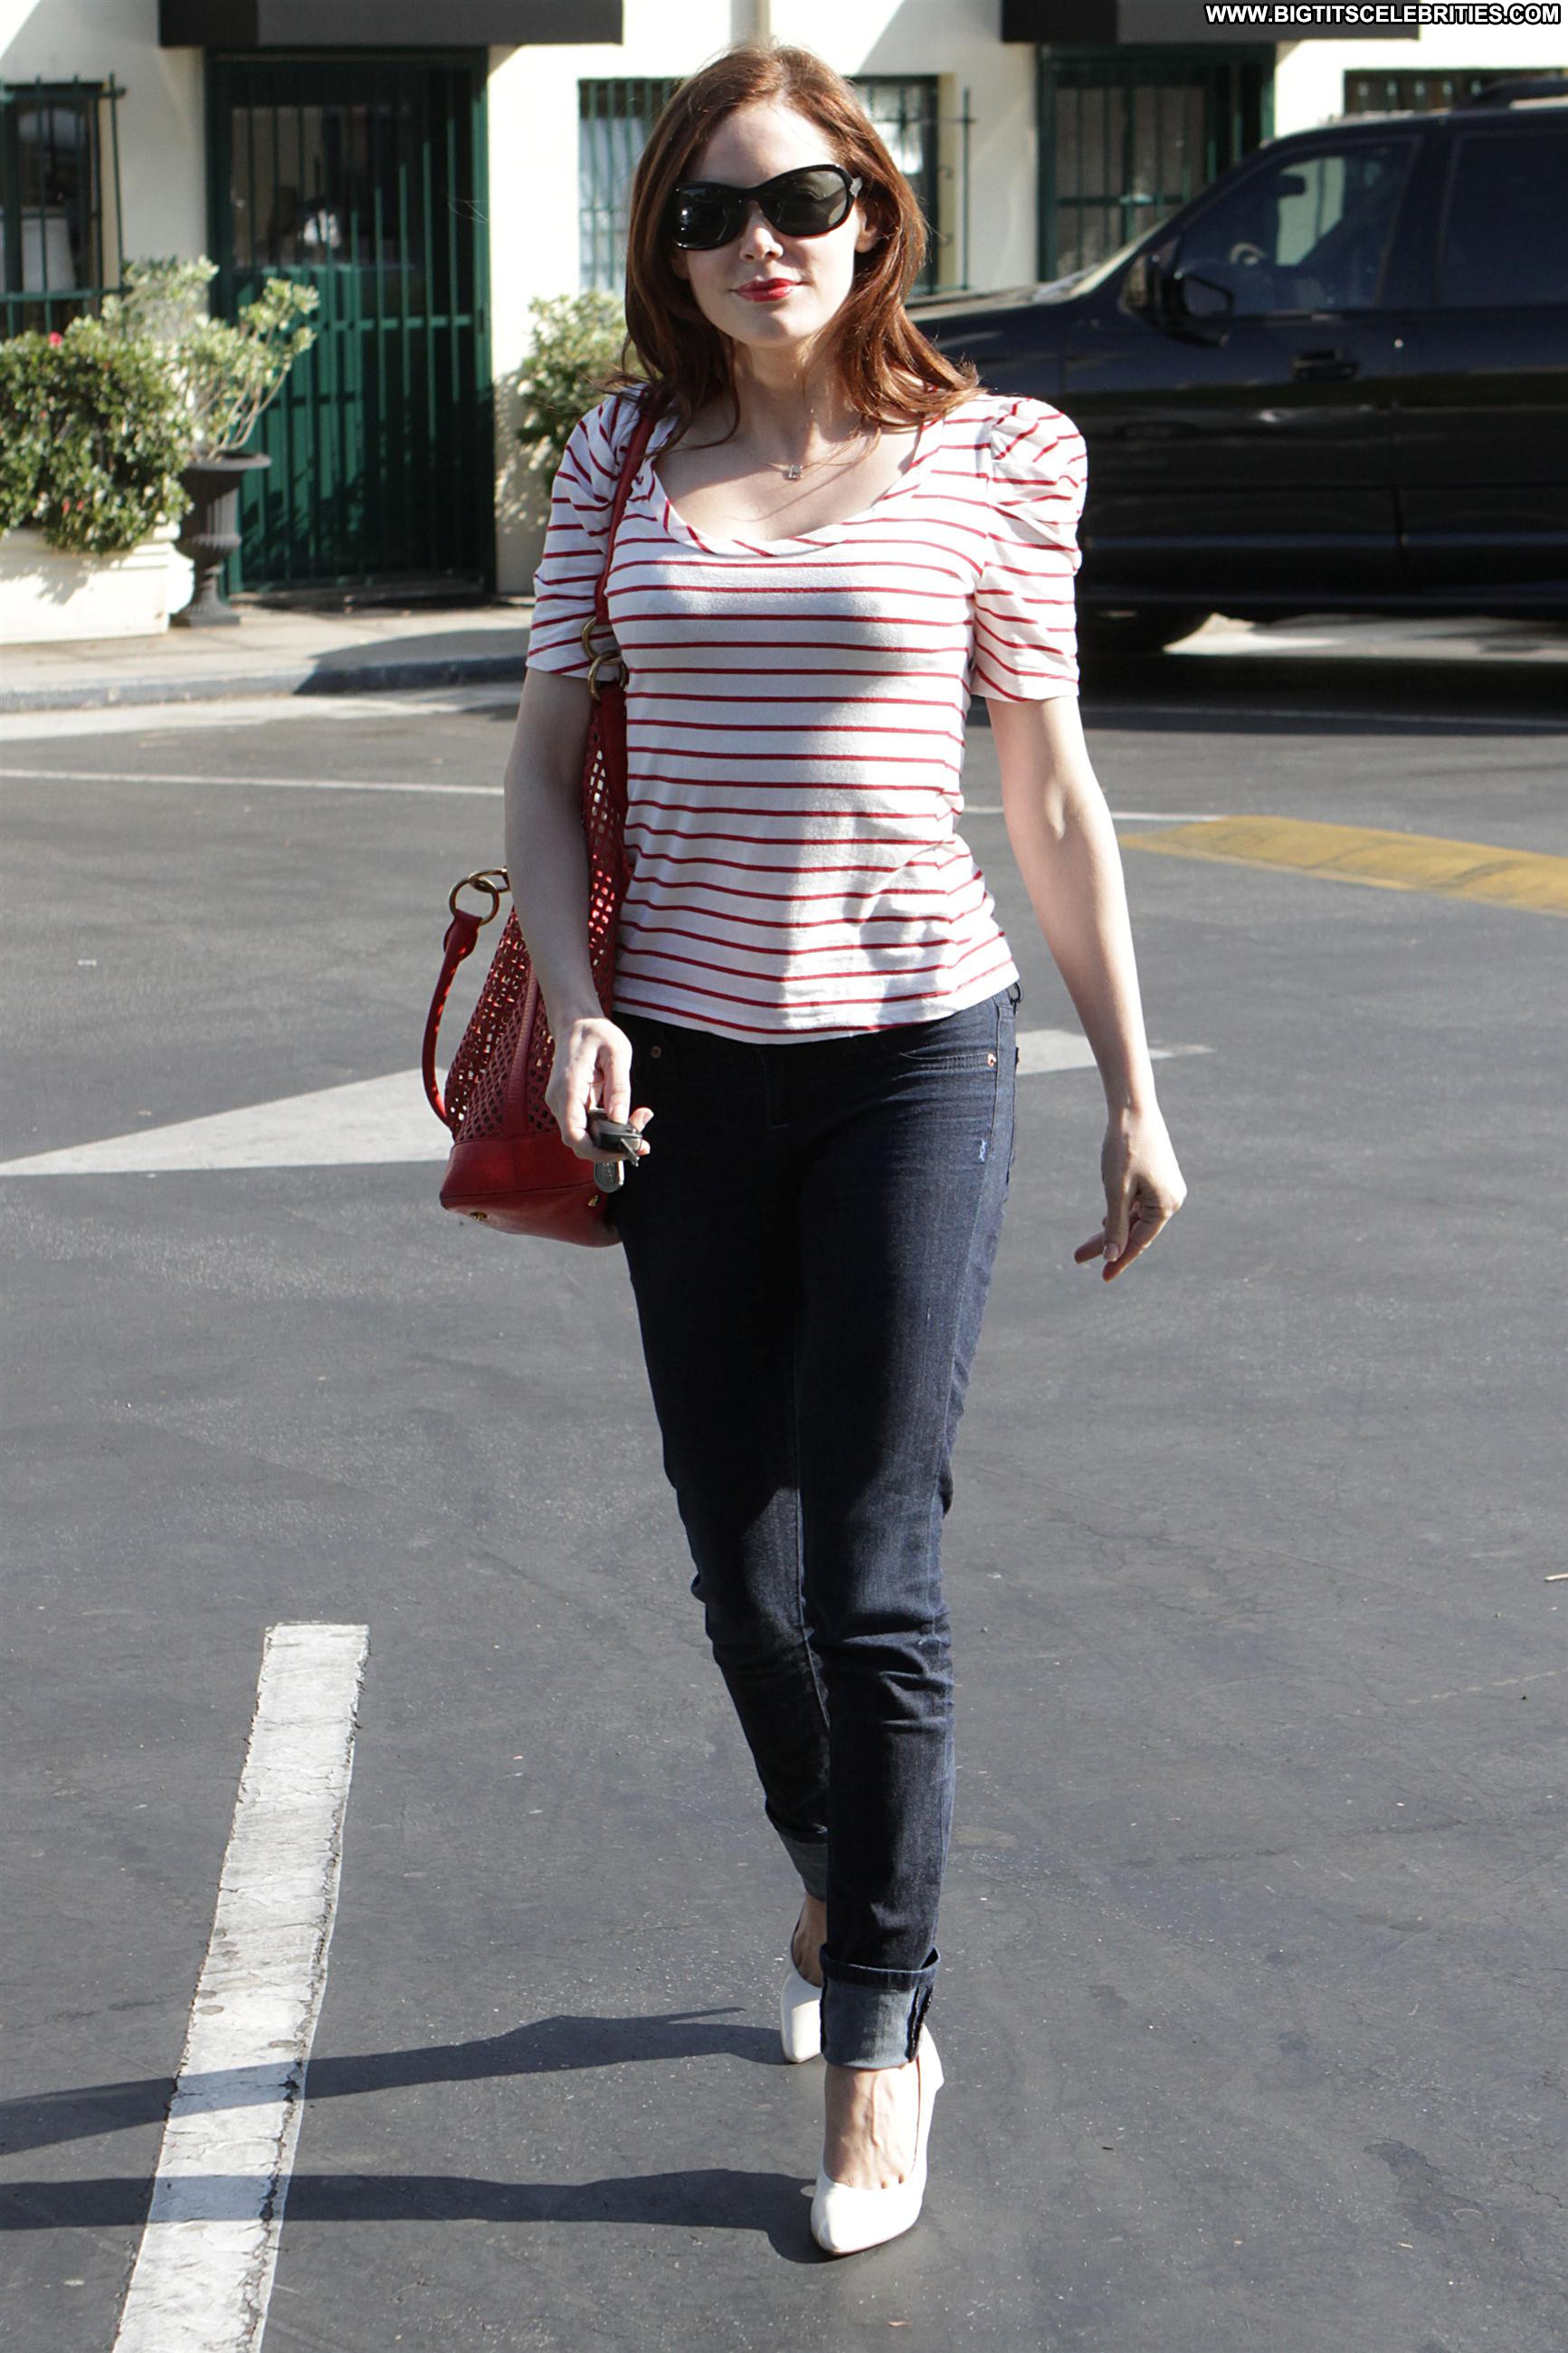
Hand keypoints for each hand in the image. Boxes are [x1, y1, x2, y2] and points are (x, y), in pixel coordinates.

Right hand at [545, 1014, 653, 1162]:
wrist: (577, 1021)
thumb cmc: (596, 1032)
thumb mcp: (617, 1053)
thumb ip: (619, 1087)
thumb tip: (621, 1119)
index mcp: (568, 1088)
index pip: (574, 1134)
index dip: (597, 1151)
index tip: (624, 1149)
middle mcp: (560, 1100)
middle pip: (580, 1141)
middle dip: (610, 1147)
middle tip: (641, 1139)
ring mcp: (563, 1103)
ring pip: (584, 1136)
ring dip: (611, 1138)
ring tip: (640, 1120)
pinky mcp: (571, 1103)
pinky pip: (587, 1125)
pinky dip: (607, 1128)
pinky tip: (626, 1117)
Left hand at [1074, 1104, 1185, 1282]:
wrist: (1133, 1106)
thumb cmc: (1124, 1147)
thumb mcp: (1116, 1190)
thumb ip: (1115, 1225)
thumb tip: (1113, 1255)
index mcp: (1166, 1205)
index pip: (1139, 1241)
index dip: (1118, 1260)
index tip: (1103, 1278)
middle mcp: (1171, 1198)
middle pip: (1134, 1230)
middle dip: (1107, 1245)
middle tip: (1078, 1260)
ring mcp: (1166, 1187)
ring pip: (1134, 1217)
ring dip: (1110, 1229)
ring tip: (1084, 1247)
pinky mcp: (1158, 1176)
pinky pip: (1138, 1203)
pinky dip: (1120, 1213)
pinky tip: (1104, 1222)